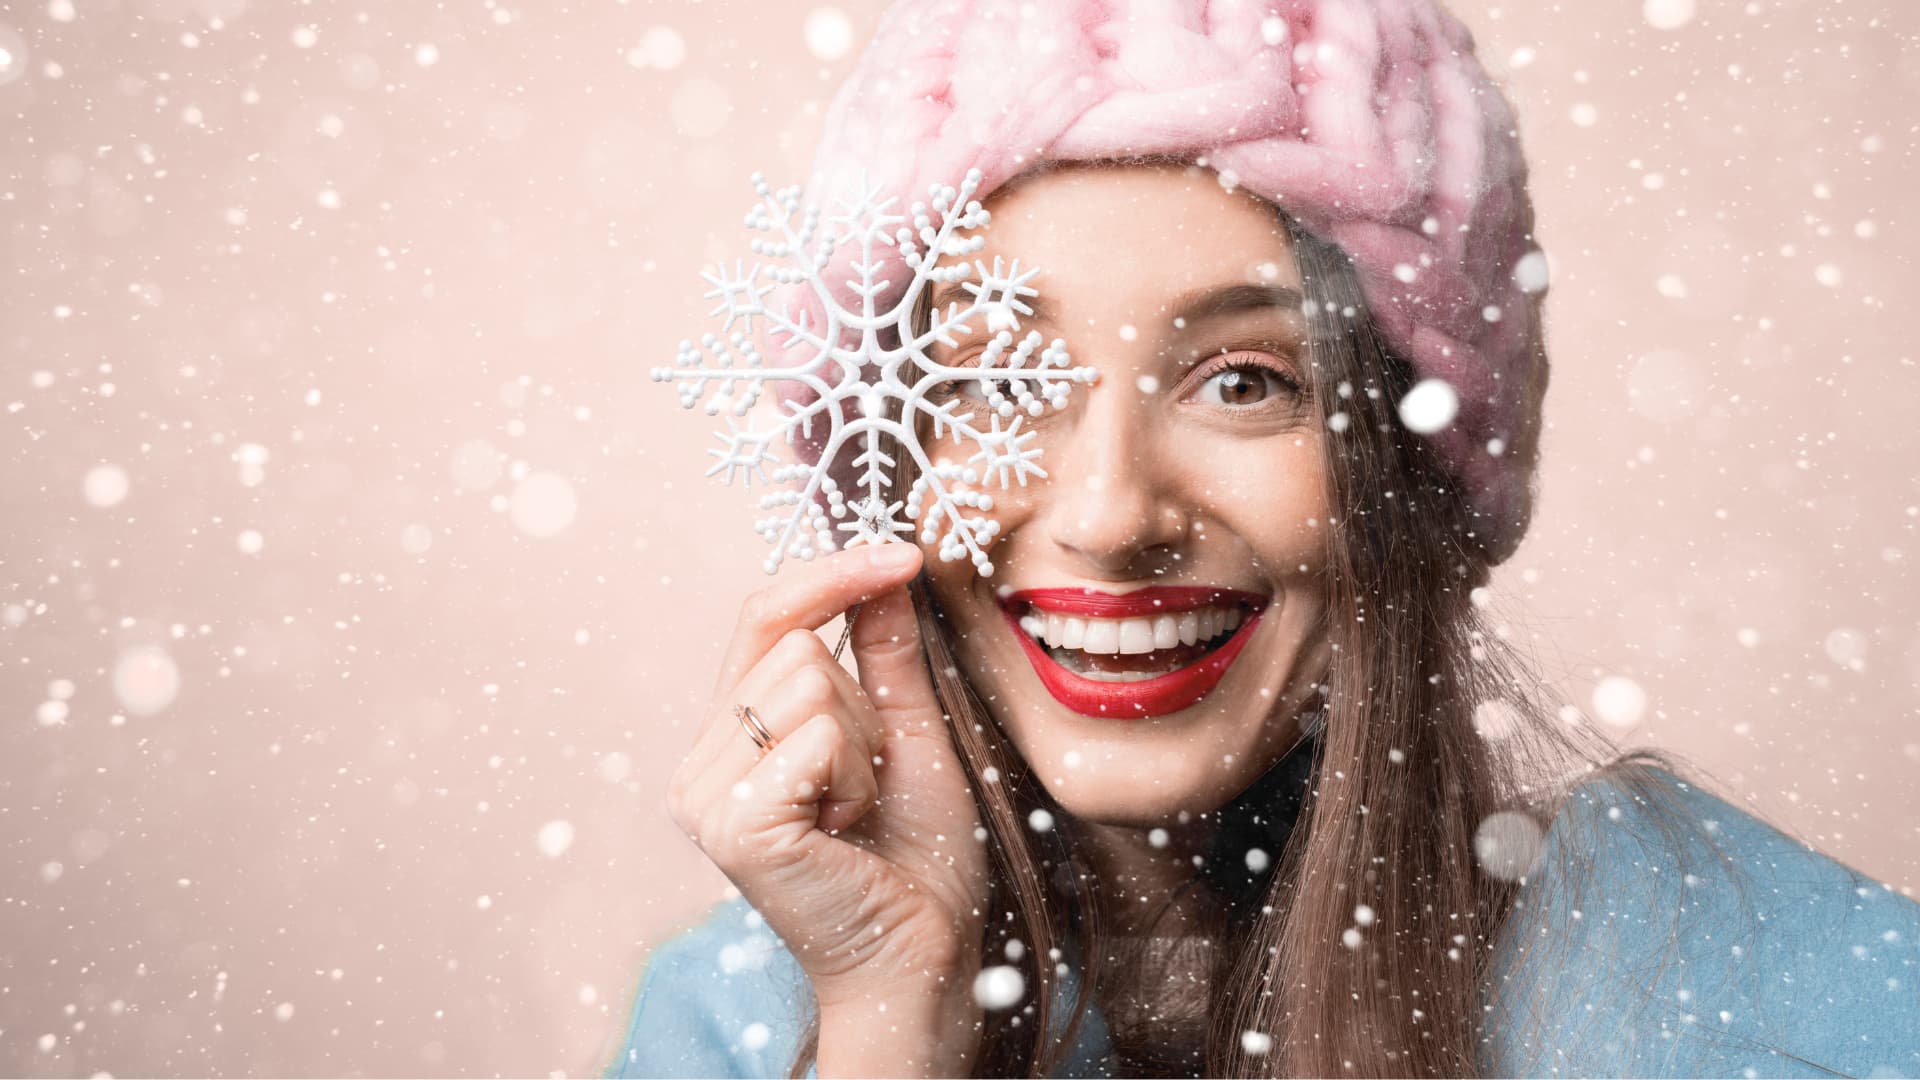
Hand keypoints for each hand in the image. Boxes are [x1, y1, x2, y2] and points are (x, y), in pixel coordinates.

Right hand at [666, 543, 988, 1064]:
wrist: (923, 952)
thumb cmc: (917, 856)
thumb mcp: (907, 732)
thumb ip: (885, 654)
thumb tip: (885, 567)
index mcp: (733, 734)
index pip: (762, 616)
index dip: (830, 573)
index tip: (904, 552)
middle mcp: (701, 760)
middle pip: (792, 645)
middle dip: (862, 703)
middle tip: (869, 781)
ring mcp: (705, 793)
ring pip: (805, 680)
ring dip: (865, 744)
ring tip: (857, 809)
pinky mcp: (730, 822)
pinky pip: (815, 734)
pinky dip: (857, 775)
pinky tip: (846, 830)